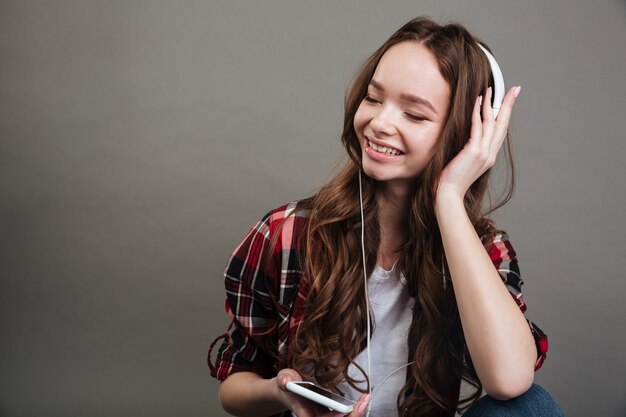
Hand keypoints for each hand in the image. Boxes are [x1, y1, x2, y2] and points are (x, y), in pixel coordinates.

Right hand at [275, 369, 370, 416]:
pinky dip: (354, 410)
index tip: (342, 412)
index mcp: (304, 412)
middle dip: (350, 416)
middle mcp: (315, 416)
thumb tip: (286, 381)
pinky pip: (343, 414)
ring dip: (355, 413)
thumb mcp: (283, 379)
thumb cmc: (286, 386)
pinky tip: (362, 400)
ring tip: (365, 399)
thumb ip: (284, 380)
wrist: (287, 390)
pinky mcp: (329, 412)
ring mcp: (323, 415)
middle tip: (362, 402)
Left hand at [436, 85, 520, 200]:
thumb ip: (469, 150)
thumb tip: (466, 138)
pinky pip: (478, 127)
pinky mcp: (474, 152)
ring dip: (491, 104)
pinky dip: (478, 112)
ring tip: (491, 89)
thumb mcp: (464, 163)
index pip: (501, 132)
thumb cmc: (451, 181)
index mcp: (489, 157)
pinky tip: (478, 101)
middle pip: (503, 124)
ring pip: (492, 123)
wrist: (448, 194)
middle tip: (514, 90)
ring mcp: (484, 153)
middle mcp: (490, 154)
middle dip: (508, 105)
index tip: (508, 101)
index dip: (505, 115)